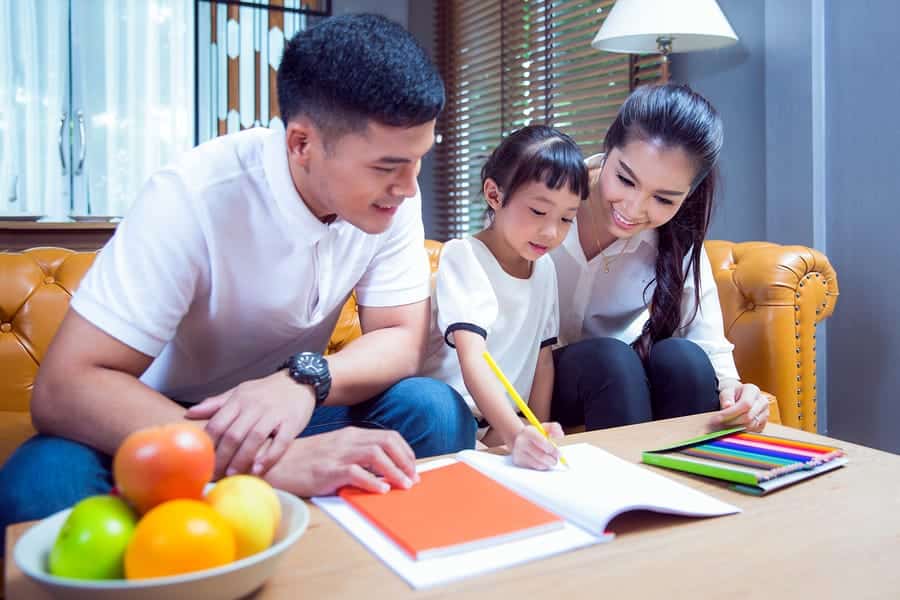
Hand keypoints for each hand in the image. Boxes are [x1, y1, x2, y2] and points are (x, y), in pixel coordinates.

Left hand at [185, 371, 312, 476]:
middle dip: (222, 457)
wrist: (300, 380)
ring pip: (255, 438)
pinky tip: (259, 469)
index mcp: (239, 400)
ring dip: (242, 459)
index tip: (201, 462)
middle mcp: (255, 406)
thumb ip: (216, 404)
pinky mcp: (291, 422)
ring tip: (233, 475)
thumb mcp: (240, 392)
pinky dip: (269, 456)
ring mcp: (274, 414)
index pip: (217, 423)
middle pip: (233, 434)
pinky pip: (280, 442)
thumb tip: (189, 414)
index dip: (208, 445)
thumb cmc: (266, 391)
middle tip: (215, 474)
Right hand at [263, 427, 418, 495]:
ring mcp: (338, 453)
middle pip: (387, 443)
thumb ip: (357, 455)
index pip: (388, 436)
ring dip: (395, 471)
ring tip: (404, 486)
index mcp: (351, 434)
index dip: (405, 452)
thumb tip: (384, 470)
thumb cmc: (305, 460)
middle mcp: (348, 440)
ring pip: (376, 455)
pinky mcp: (328, 470)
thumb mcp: (335, 450)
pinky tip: (381, 490)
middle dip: (405, 460)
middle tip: (413, 479)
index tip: (412, 467)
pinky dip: (372, 481)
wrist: (275, 462)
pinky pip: (356, 473)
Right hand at [510, 422, 562, 469]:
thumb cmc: (536, 434)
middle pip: (541, 456)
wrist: (520, 440)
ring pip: (538, 464)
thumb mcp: (544, 428)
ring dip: (548, 464)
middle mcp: (521, 442)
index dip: (552, 449)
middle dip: (552, 459)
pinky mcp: (518, 462)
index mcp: (528, 431)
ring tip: (550, 460)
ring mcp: (518, 452)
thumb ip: (554, 428)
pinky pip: (534, 467)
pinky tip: (543, 462)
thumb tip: (560, 435)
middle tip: (557, 459)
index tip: (558, 452)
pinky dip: (542, 466)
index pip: (542, 442)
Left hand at [710, 381, 768, 432]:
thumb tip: (727, 406)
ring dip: (736, 428)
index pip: (745, 404)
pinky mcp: (764, 423)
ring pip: (751, 426)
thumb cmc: (731, 394)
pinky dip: (742, 431)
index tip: (718, 418)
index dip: (731, 413)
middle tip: (719, 424)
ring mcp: (765, 413)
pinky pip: (753, 431)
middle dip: (732, 422)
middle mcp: (762, 401)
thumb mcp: (726, 392)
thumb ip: (726, 398)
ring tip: (725, 425)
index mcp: (753, 390)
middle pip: (748, 417)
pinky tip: (733, 427)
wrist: (738, 397)